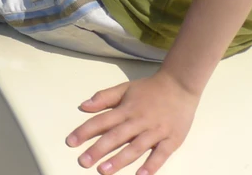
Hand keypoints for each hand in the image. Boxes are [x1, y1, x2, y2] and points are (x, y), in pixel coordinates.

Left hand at [66, 72, 198, 174]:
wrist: (180, 85)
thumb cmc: (150, 89)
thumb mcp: (124, 88)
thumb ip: (104, 97)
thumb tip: (83, 105)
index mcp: (126, 109)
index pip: (101, 121)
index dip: (85, 131)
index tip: (71, 142)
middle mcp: (139, 121)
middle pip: (116, 137)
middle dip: (98, 150)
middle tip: (84, 162)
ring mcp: (156, 131)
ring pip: (135, 148)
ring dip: (119, 160)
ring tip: (104, 171)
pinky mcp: (172, 140)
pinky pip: (161, 155)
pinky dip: (151, 165)